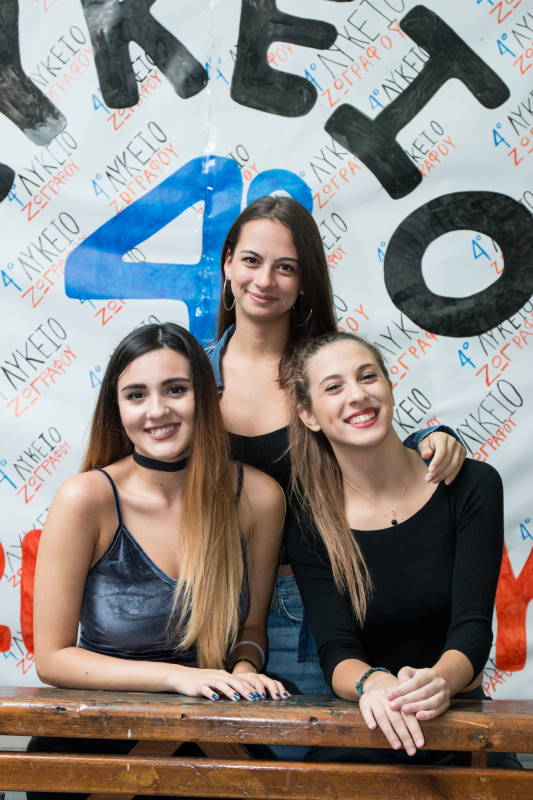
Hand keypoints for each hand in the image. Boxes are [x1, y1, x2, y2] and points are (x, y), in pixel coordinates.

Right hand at [167, 666, 286, 700]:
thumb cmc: (201, 681)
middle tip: (256, 698)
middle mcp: (217, 676)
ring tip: (238, 699)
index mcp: (223, 675)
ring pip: (222, 684)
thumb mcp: (216, 682)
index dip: (251, 687)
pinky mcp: (198, 686)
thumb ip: (227, 687)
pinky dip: (211, 693)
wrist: (181, 676)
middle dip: (245, 690)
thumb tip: (242, 695)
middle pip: (234, 681)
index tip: (261, 695)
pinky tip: (215, 698)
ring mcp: (208, 680)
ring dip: (230, 691)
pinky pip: (205, 689)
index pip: (240, 680)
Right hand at [358, 672, 424, 754]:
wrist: (374, 682)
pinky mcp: (364, 701)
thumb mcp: (403, 699)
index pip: (409, 715)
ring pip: (382, 716)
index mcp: (400, 698)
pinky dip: (369, 718)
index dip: (415, 730)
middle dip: (405, 736)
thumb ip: (413, 711)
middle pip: (397, 718)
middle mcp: (388, 698)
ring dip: (390, 732)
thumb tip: (424, 734)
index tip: (420, 744)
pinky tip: (372, 727)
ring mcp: (375, 699)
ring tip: (397, 746)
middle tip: (411, 751)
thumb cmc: (394, 698)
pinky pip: (365, 710)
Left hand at [386, 666, 450, 719]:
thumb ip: (402, 677)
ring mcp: (444, 694)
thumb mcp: (411, 672)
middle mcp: (438, 683)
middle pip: (422, 692)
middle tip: (393, 706)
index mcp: (428, 674)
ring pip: (431, 702)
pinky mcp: (446, 704)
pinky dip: (428, 715)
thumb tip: (394, 689)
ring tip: (404, 711)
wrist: (442, 681)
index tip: (388, 696)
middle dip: (406, 700)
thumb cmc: (419, 678)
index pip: (413, 682)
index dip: (401, 690)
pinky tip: (418, 717)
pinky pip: (437, 711)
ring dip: (416, 707)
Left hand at [418, 432, 464, 484]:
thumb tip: (426, 455)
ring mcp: (459, 448)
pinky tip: (446, 481)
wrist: (439, 440)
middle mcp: (453, 442)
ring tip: (435, 480)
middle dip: (438, 471)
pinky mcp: (463, 454)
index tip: (430, 471)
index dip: (436, 462)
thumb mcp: (424, 444)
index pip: (441, 451)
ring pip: (454, 464)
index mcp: (442, 438)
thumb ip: (425, 449)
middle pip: (448, 459)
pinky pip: (459, 467)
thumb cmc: (430, 443)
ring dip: (444, 475)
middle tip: (429, 479)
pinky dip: (452, 475)